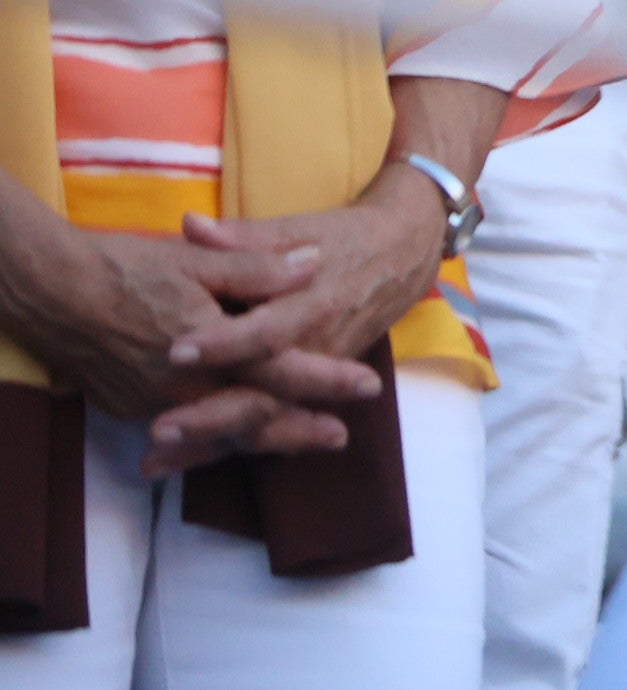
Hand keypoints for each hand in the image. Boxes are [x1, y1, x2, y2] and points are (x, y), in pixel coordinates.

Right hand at [9, 222, 351, 432]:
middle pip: (255, 415)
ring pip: (220, 429)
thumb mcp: (199, 258)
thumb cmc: (127, 268)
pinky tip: (234, 438)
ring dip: (261, 437)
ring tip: (300, 444)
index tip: (368, 386)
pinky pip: (187, 426)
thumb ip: (258, 265)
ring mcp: (155, 401)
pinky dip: (215, 437)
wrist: (52, 292)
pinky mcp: (132, 405)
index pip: (281, 368)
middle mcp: (184, 385)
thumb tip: (311, 263)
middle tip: (339, 437)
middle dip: (299, 429)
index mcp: (211, 345)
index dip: (326, 379)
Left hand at [150, 173, 447, 474]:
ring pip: (265, 416)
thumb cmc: (347, 236)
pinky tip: (186, 461)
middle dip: (213, 416)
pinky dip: (229, 443)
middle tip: (160, 430)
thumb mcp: (300, 228)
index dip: (224, 343)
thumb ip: (244, 238)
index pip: (266, 331)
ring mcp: (320, 372)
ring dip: (212, 442)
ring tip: (158, 462)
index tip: (177, 351)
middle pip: (265, 392)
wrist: (405, 252)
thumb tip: (190, 227)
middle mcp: (318, 346)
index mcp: (313, 301)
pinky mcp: (317, 386)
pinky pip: (272, 420)